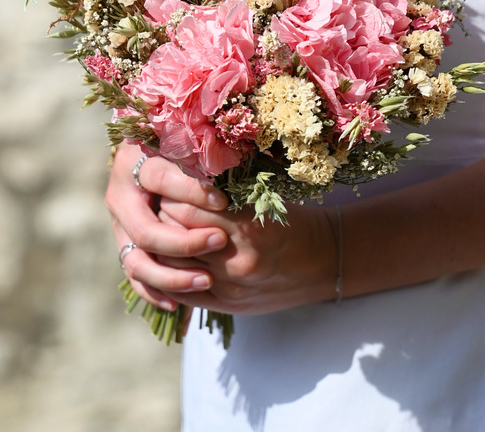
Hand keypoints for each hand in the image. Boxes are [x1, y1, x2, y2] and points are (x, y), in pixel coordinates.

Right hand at [106, 143, 230, 310]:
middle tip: (220, 242)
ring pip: (136, 262)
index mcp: (135, 163)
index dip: (191, 191)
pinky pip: (136, 278)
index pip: (160, 179)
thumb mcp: (191, 143)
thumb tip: (230, 165)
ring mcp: (121, 226)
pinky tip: (179, 305)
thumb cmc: (185, 144)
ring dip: (171, 277)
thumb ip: (203, 153)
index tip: (224, 201)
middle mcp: (121, 196)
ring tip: (206, 281)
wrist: (156, 156)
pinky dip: (156, 292)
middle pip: (146, 230)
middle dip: (185, 242)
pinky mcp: (126, 247)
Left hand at [155, 197, 339, 315]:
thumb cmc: (293, 222)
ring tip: (164, 226)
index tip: (170, 182)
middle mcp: (235, 260)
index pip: (184, 207)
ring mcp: (228, 287)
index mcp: (246, 226)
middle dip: (161, 216)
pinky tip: (169, 256)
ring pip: (170, 265)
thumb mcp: (263, 200)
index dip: (171, 192)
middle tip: (161, 201)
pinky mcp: (224, 305)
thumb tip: (180, 179)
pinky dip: (168, 273)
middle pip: (173, 235)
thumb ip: (224, 197)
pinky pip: (180, 291)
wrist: (323, 263)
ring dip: (162, 244)